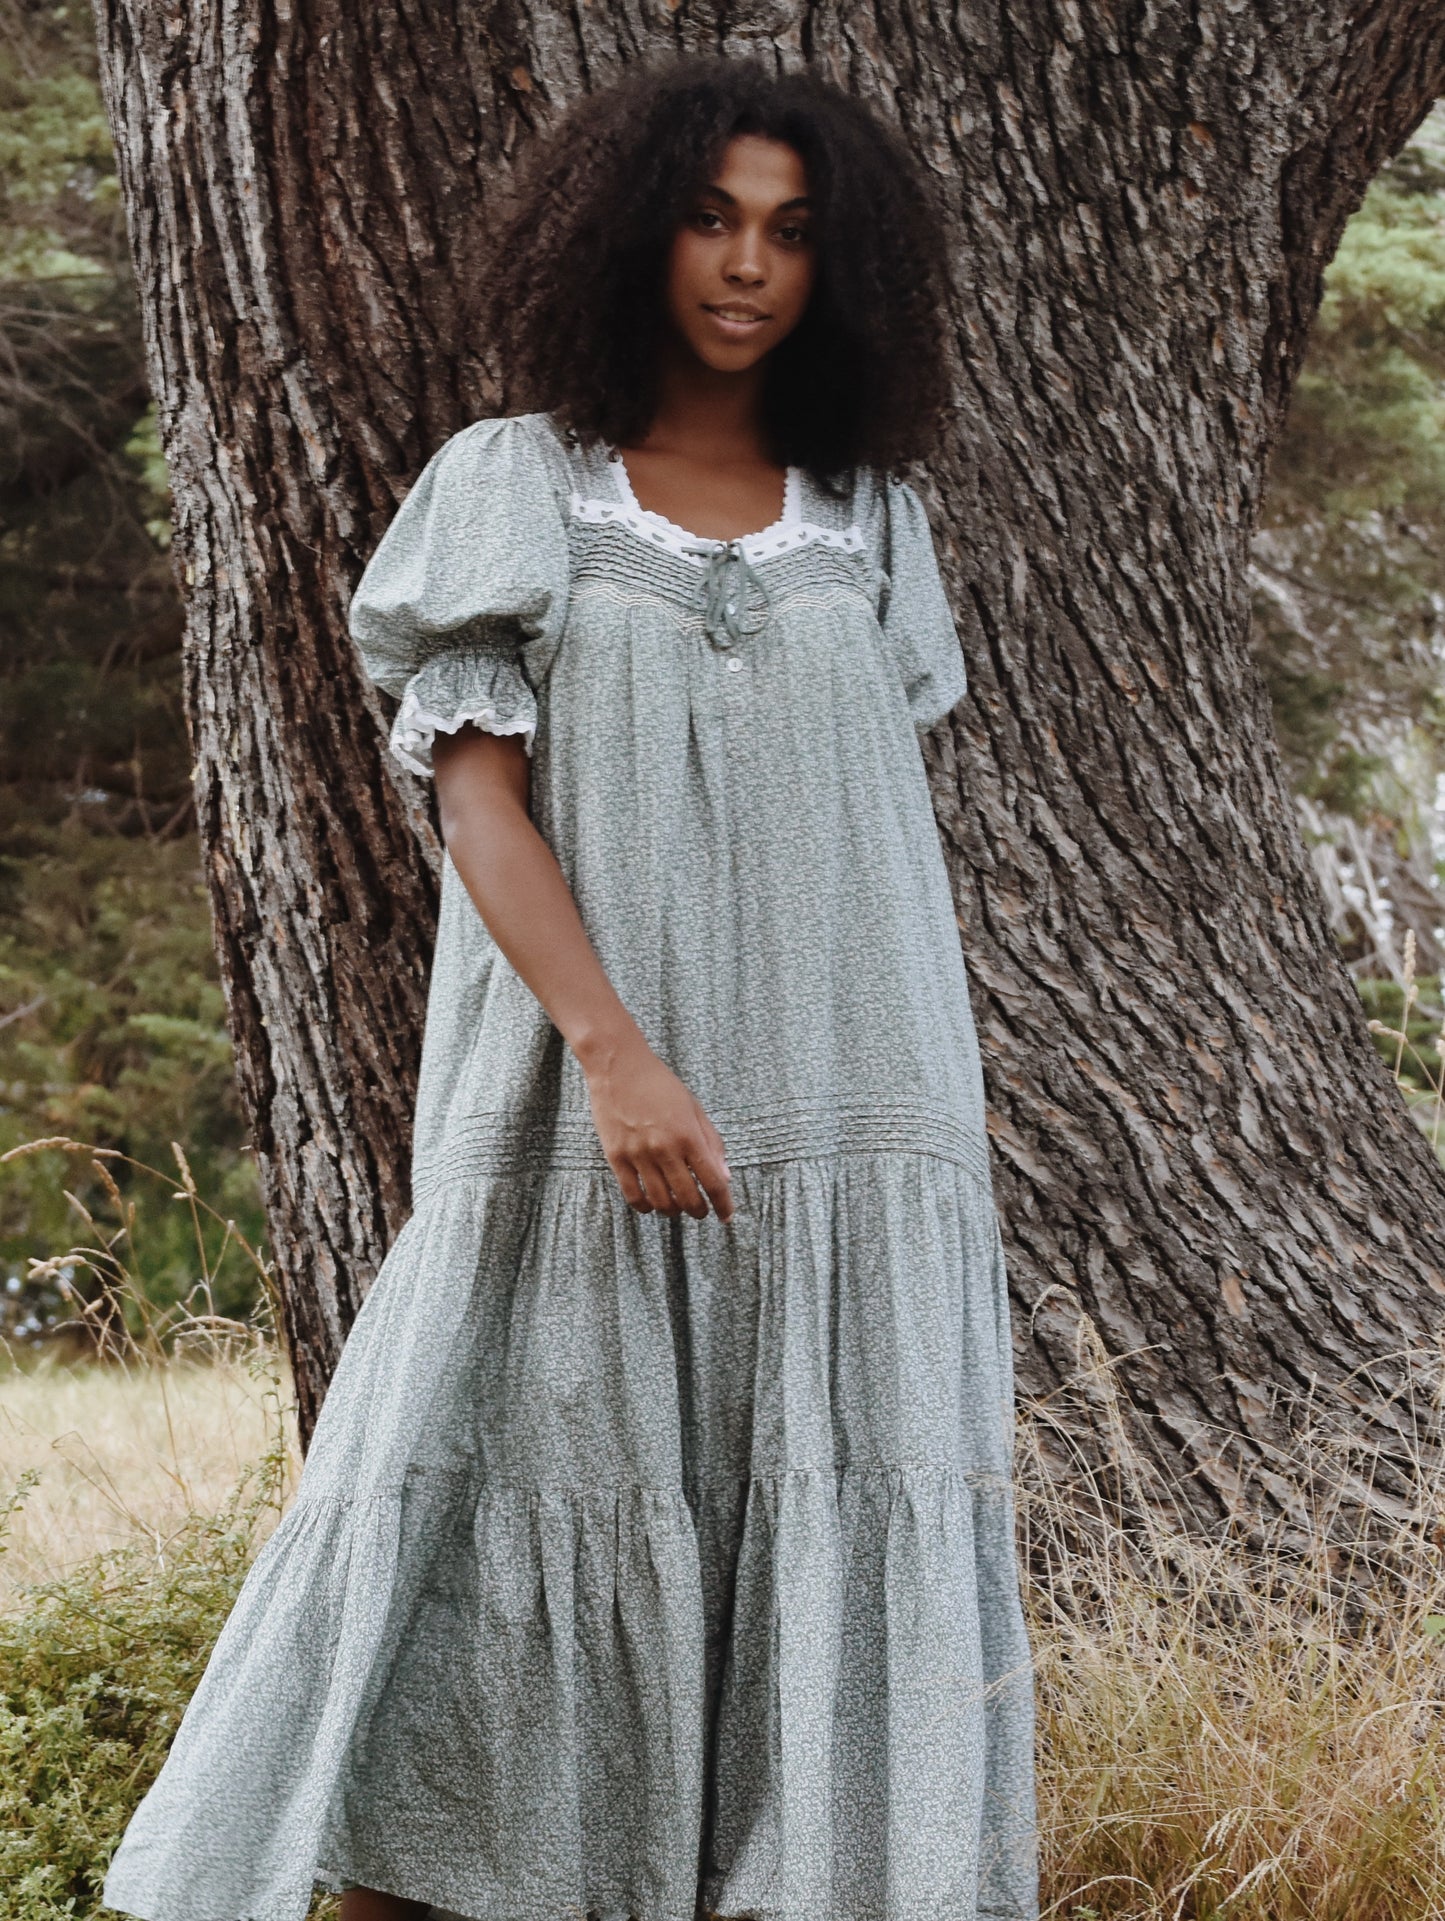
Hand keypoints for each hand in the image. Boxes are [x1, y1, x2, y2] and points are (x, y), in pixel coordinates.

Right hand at [582, 1033, 734, 1221]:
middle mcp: (665, 1149)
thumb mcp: (694, 1108)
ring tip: (678, 1207)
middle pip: (689, 1198)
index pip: (713, 1182)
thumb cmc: (659, 1084)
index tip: (726, 1216)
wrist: (618, 1066)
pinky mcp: (616, 1157)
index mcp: (689, 1135)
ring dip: (674, 1211)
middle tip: (702, 1211)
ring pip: (661, 1202)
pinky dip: (646, 1207)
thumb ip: (712, 1142)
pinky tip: (652, 1204)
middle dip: (700, 1211)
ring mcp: (639, 1155)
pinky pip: (633, 1195)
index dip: (724, 1205)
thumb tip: (725, 1177)